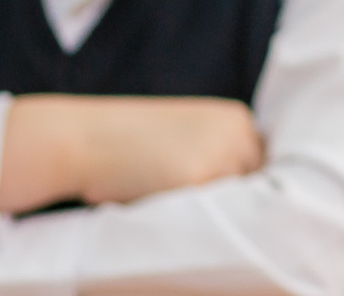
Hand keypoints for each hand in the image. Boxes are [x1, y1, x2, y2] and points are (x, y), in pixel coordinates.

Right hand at [0, 95, 263, 212]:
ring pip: (235, 206)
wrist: (81, 138)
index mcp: (236, 118)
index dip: (242, 191)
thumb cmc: (128, 143)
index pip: (261, 167)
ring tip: (168, 207)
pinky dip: (193, 225)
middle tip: (192, 211)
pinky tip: (162, 212)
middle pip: (255, 187)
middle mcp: (237, 133)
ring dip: (214, 218)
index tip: (224, 206)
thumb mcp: (186, 137)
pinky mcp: (198, 179)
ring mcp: (221, 155)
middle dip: (233, 205)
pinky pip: (209, 217)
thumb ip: (219, 156)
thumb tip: (247, 198)